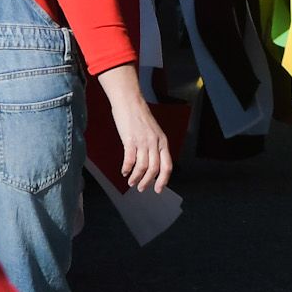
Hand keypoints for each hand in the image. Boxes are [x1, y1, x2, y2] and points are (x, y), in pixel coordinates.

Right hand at [94, 64, 172, 193]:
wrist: (130, 101)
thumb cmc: (140, 116)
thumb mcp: (153, 131)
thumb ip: (154, 146)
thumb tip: (152, 163)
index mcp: (163, 141)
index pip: (168, 165)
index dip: (163, 180)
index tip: (158, 190)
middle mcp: (155, 143)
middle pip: (155, 169)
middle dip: (148, 182)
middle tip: (141, 188)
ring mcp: (143, 142)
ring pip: (143, 167)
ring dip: (136, 177)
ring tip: (131, 182)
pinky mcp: (130, 140)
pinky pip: (130, 160)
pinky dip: (127, 168)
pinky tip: (124, 171)